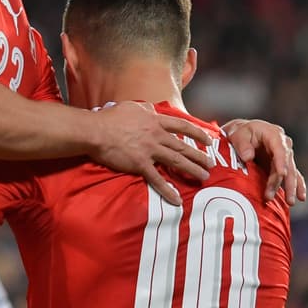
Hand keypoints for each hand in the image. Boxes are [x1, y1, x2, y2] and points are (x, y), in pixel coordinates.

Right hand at [88, 102, 212, 204]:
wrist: (96, 131)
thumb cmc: (110, 118)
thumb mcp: (131, 107)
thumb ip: (145, 109)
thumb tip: (152, 108)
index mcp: (155, 121)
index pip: (182, 126)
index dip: (198, 133)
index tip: (209, 140)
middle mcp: (156, 136)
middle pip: (183, 146)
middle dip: (200, 156)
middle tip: (211, 164)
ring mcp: (149, 151)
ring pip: (176, 161)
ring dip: (192, 170)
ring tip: (204, 177)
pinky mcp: (140, 165)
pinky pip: (157, 180)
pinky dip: (168, 190)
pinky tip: (177, 199)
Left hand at [223, 119, 305, 204]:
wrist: (243, 135)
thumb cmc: (240, 134)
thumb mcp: (238, 135)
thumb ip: (242, 144)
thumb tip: (248, 156)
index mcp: (273, 134)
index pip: (280, 148)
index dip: (281, 161)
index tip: (281, 173)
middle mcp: (283, 144)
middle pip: (287, 164)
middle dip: (286, 181)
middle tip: (285, 196)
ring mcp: (284, 155)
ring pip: (291, 172)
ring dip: (290, 187)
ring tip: (290, 202)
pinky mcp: (283, 165)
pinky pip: (293, 176)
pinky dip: (297, 186)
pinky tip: (301, 197)